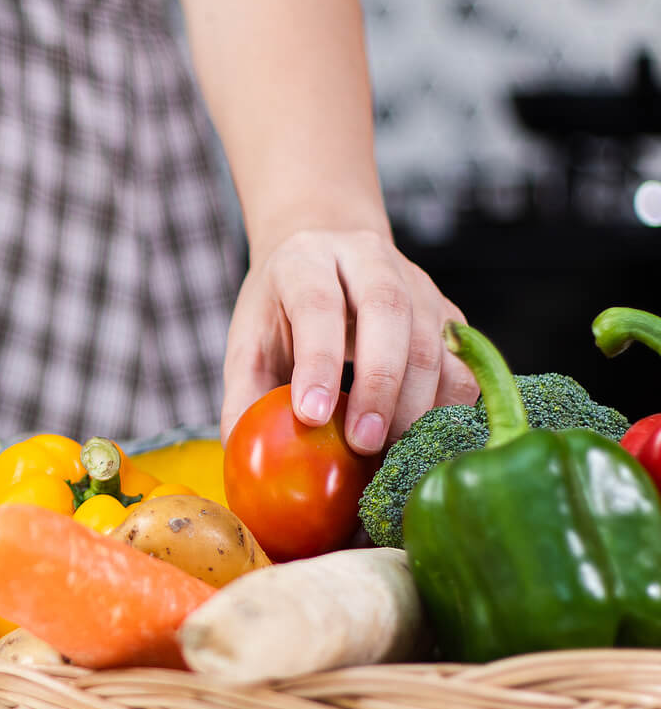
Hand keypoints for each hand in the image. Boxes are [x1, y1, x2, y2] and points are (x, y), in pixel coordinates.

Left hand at [219, 229, 478, 455]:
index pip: (318, 304)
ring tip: (392, 453)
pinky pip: (463, 363)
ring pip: (432, 340)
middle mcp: (368, 260)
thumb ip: (244, 393)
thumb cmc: (281, 308)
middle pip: (388, 313)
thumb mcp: (249, 339)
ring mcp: (417, 284)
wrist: (326, 254)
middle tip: (363, 444)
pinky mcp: (448, 314)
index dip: (318, 361)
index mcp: (307, 261)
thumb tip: (244, 454)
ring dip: (418, 403)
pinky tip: (426, 440)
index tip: (312, 415)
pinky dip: (448, 407)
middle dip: (378, 385)